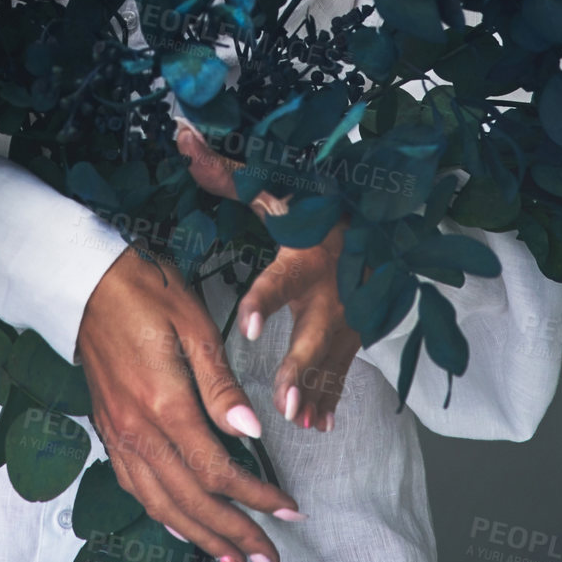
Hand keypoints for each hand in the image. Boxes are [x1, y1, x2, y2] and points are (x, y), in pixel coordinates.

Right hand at [75, 244, 301, 561]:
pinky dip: (161, 515)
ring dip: (199, 539)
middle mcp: (137, 429)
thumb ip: (221, 384)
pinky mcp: (107, 428)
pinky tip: (180, 527)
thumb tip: (251, 431)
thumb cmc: (146, 290)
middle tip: (270, 560)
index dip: (256, 497)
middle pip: (190, 501)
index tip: (289, 510)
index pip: (217, 470)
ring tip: (233, 561)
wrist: (85, 280)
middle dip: (234, 535)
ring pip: (160, 504)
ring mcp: (117, 433)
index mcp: (163, 403)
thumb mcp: (193, 324)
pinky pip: (134, 487)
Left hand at [176, 121, 363, 432]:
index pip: (281, 280)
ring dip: (315, 392)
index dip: (266, 301)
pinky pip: (345, 370)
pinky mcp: (356, 335)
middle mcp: (329, 290)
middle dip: (300, 370)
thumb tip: (184, 136)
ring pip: (331, 360)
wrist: (377, 223)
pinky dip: (335, 397)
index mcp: (305, 255)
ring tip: (298, 422)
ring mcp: (348, 318)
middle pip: (315, 333)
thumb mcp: (275, 193)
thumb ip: (227, 175)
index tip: (250, 324)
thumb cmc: (314, 210)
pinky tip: (323, 424)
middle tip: (283, 404)